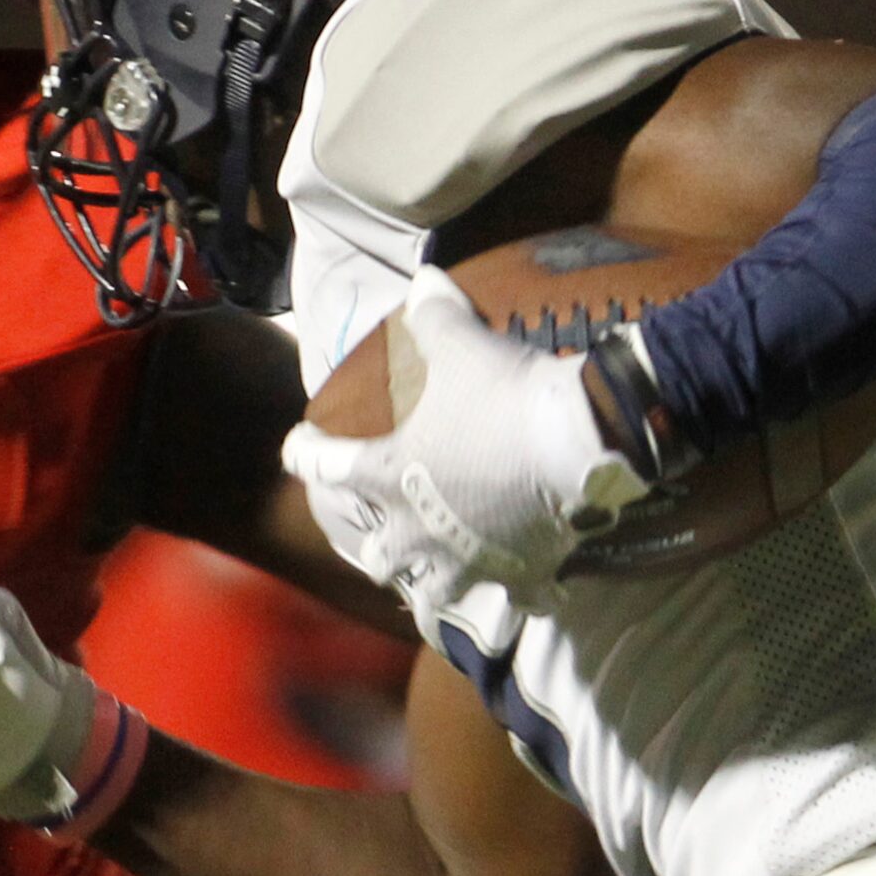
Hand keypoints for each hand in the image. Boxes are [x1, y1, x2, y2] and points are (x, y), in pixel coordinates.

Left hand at [281, 267, 649, 618]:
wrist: (578, 441)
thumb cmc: (502, 393)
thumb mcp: (458, 340)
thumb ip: (433, 312)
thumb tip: (425, 279)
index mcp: (387, 476)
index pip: (321, 467)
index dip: (304, 453)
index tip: (297, 445)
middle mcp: (417, 531)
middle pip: (379, 555)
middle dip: (379, 546)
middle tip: (385, 533)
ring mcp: (468, 560)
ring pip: (434, 596)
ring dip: (433, 588)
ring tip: (439, 582)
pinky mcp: (519, 574)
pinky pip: (515, 597)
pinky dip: (519, 592)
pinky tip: (528, 588)